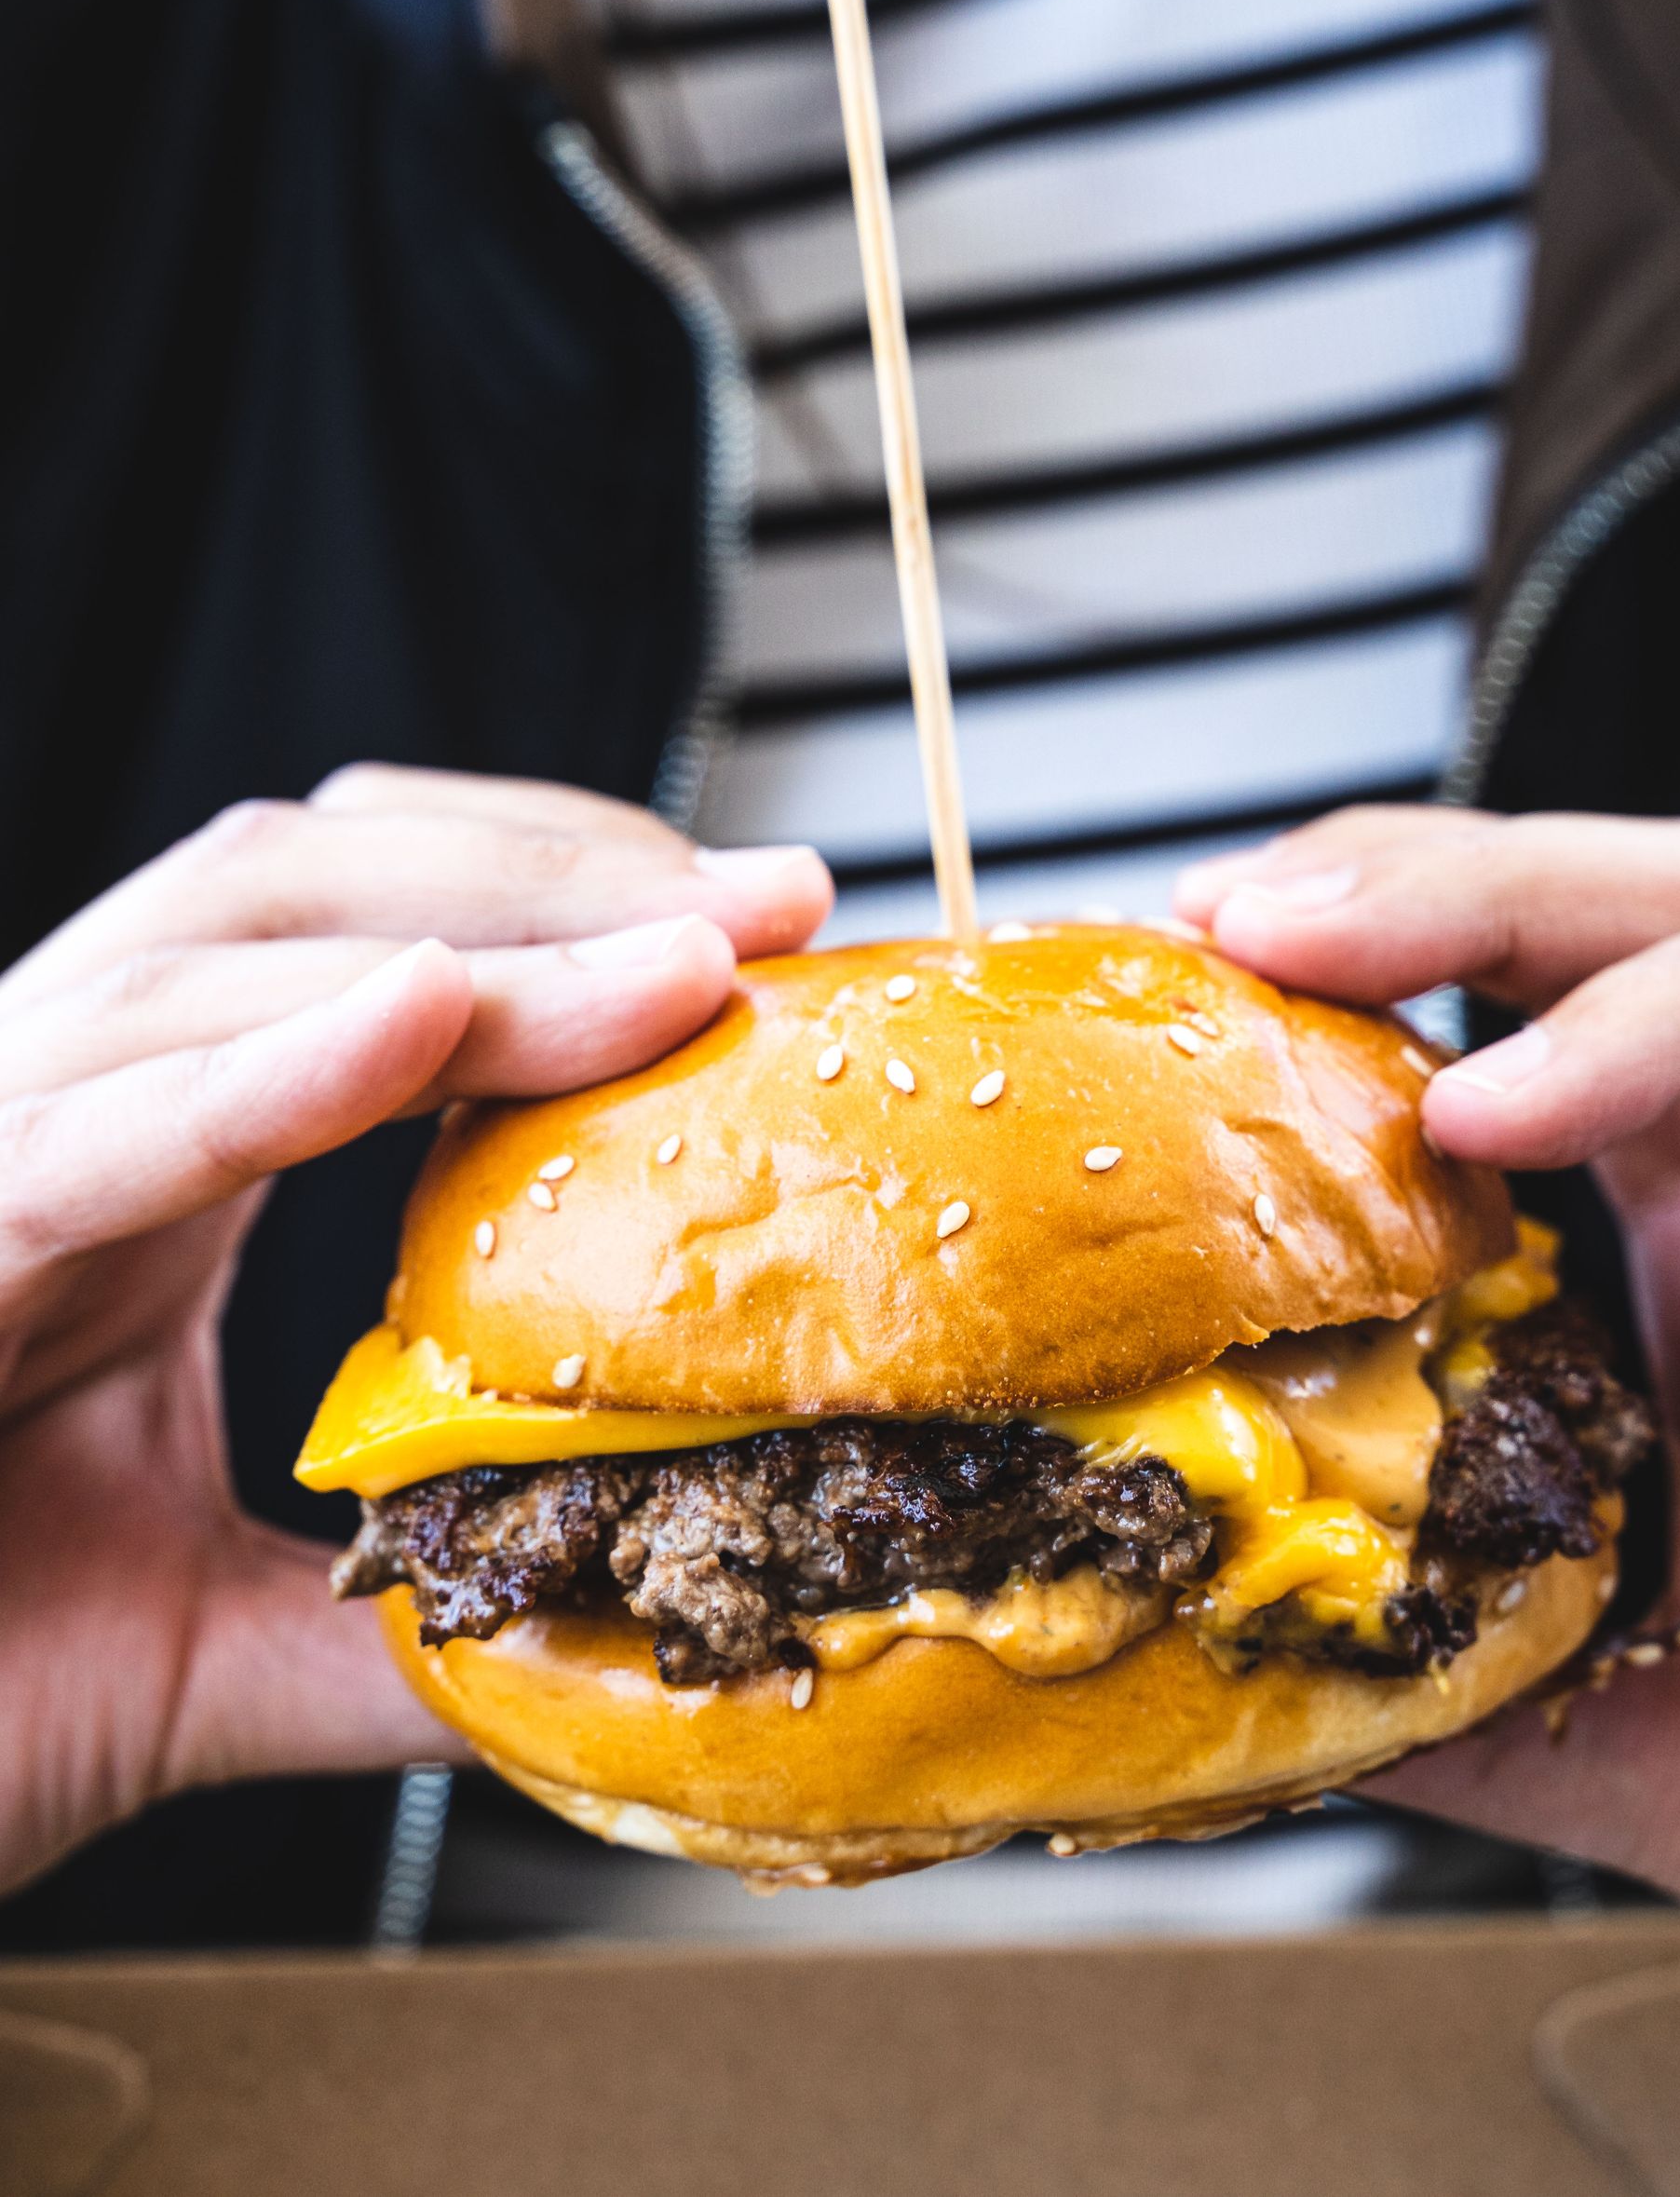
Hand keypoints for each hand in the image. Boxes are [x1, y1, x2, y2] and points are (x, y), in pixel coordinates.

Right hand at [0, 765, 830, 1892]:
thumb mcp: (209, 1645)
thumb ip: (398, 1607)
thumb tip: (605, 1619)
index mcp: (133, 1148)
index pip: (358, 936)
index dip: (560, 903)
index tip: (761, 930)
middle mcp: (52, 1104)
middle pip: (309, 881)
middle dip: (557, 872)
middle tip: (769, 903)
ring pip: (223, 961)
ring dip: (480, 947)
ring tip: (685, 957)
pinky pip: (93, 1139)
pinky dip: (267, 1071)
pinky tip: (426, 1013)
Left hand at [1178, 807, 1679, 2028]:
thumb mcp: (1577, 1691)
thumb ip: (1407, 1627)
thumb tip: (1189, 1622)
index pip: (1543, 977)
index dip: (1391, 922)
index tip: (1217, 926)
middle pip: (1672, 908)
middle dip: (1473, 889)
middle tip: (1283, 927)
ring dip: (1658, 1007)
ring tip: (1485, 1106)